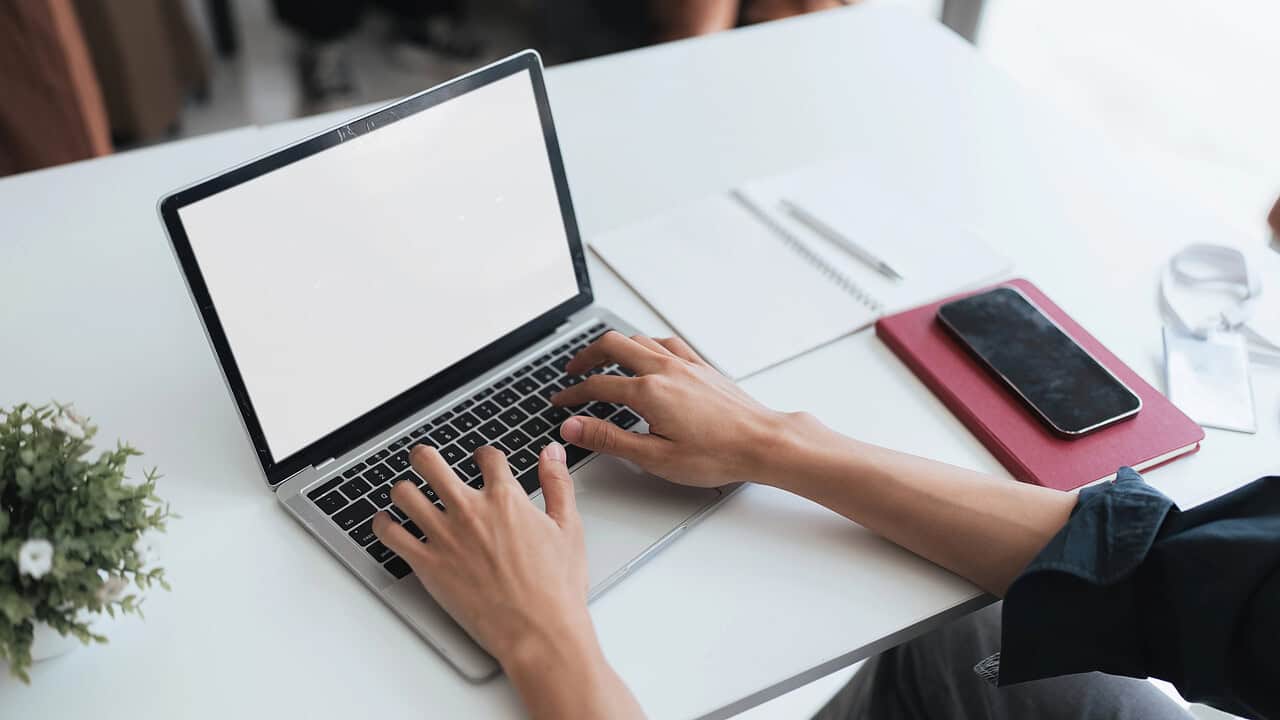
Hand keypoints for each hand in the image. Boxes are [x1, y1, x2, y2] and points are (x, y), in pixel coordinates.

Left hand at [371, 443, 592, 666]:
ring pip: (404, 494)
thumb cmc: (555, 587)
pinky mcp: (426, 564)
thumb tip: (552, 453)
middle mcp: (469, 511)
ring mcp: (444, 537)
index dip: (484, 454)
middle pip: (430, 463)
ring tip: (406, 491)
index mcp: (504, 499)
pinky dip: (383, 524)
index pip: (486, 457)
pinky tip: (386, 522)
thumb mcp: (568, 527)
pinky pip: (390, 535)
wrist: (538, 631)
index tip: (482, 459)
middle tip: (424, 459)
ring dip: (404, 489)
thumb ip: (557, 484)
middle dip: (425, 456)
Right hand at [551, 331, 800, 487]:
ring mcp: (685, 364)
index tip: (561, 403)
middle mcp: (665, 370)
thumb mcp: (655, 457)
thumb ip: (609, 439)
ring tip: (602, 360)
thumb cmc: (717, 454)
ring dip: (614, 346)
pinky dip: (646, 343)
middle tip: (572, 371)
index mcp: (649, 392)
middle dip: (586, 356)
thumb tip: (574, 427)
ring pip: (639, 338)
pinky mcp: (702, 366)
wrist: (763, 442)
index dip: (573, 394)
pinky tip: (647, 353)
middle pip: (613, 346)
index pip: (597, 386)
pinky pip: (666, 342)